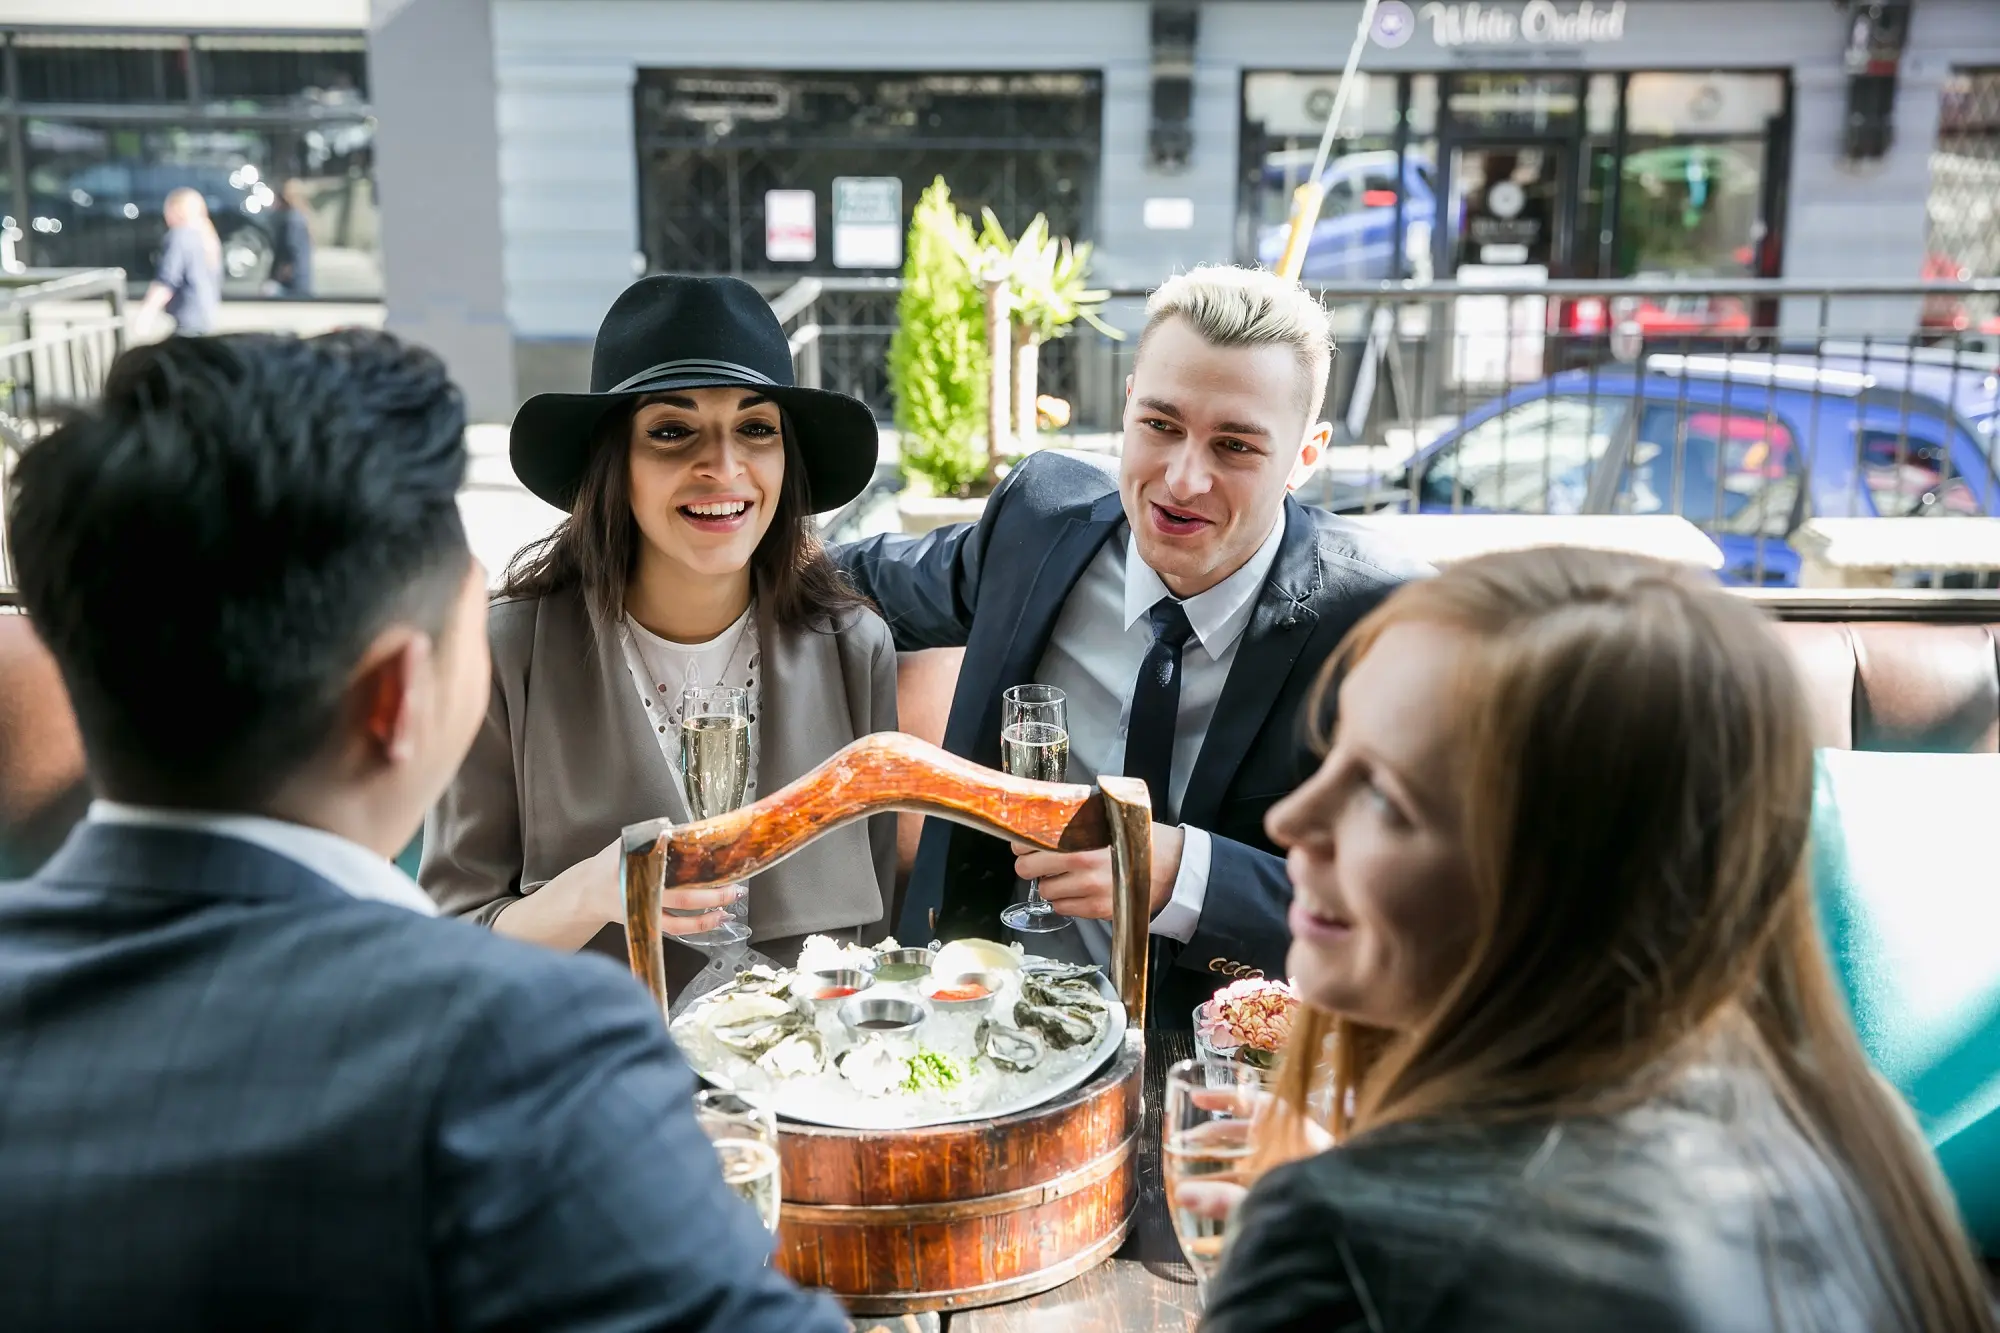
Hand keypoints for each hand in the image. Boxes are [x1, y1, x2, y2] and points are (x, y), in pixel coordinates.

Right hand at [541, 839, 742, 936]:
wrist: (588, 892)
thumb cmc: (612, 863)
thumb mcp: (629, 842)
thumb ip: (654, 835)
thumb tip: (684, 829)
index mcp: (638, 868)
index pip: (672, 866)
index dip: (695, 866)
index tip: (716, 861)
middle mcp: (643, 892)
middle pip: (682, 897)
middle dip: (712, 895)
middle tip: (735, 889)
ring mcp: (645, 911)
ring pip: (679, 921)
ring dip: (707, 918)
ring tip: (729, 911)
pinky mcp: (647, 924)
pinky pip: (674, 929)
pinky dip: (696, 926)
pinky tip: (714, 919)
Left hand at [1009, 822, 1184, 919]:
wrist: (1171, 866)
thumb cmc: (1137, 838)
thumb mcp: (1105, 816)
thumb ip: (1074, 817)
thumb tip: (1040, 814)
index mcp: (1081, 834)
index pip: (1029, 840)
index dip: (1022, 843)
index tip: (1024, 844)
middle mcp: (1082, 860)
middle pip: (1027, 868)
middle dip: (1031, 866)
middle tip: (1039, 862)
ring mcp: (1088, 887)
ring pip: (1044, 891)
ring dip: (1051, 884)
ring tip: (1068, 876)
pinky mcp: (1096, 909)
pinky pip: (1062, 908)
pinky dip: (1066, 901)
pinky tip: (1080, 890)